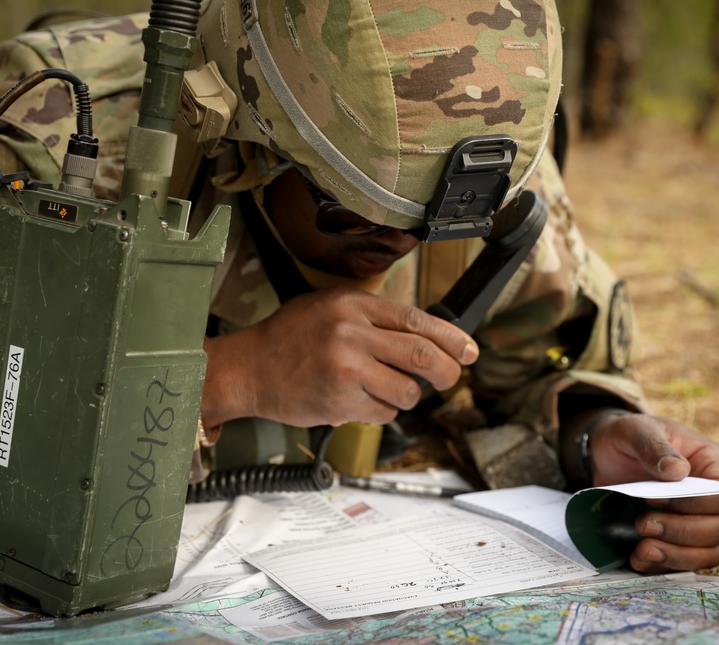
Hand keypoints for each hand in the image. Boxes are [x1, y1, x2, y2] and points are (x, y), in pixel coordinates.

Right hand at [200, 287, 477, 428]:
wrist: (249, 368)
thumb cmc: (290, 337)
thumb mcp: (329, 307)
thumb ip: (372, 316)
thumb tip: (424, 335)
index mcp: (352, 305)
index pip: (416, 320)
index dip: (450, 338)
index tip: (469, 351)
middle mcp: (351, 333)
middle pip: (421, 355)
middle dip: (446, 371)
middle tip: (451, 378)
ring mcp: (346, 368)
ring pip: (406, 390)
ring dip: (408, 395)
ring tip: (390, 390)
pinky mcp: (339, 401)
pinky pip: (384, 412)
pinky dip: (383, 411)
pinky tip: (363, 402)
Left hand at [588, 411, 718, 572]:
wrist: (606, 454)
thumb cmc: (628, 436)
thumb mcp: (635, 430)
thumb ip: (654, 447)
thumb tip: (677, 472)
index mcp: (713, 464)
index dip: (695, 504)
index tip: (654, 498)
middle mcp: (712, 497)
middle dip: (683, 532)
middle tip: (643, 524)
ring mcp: (697, 521)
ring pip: (710, 553)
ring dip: (678, 556)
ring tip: (642, 549)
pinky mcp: (677, 540)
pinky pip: (684, 564)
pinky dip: (663, 567)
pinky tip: (637, 559)